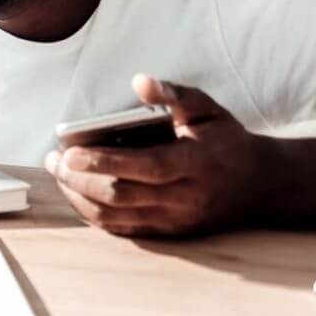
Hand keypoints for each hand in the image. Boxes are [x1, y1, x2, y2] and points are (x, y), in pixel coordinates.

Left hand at [44, 74, 273, 237]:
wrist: (262, 185)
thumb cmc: (226, 140)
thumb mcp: (208, 110)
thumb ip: (174, 94)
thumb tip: (140, 82)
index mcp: (197, 164)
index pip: (144, 167)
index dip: (103, 162)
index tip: (68, 152)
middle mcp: (186, 198)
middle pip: (121, 196)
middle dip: (79, 179)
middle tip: (53, 161)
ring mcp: (177, 221)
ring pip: (116, 217)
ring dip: (79, 197)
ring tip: (58, 174)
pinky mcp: (169, 234)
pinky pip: (122, 230)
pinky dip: (93, 214)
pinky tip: (76, 193)